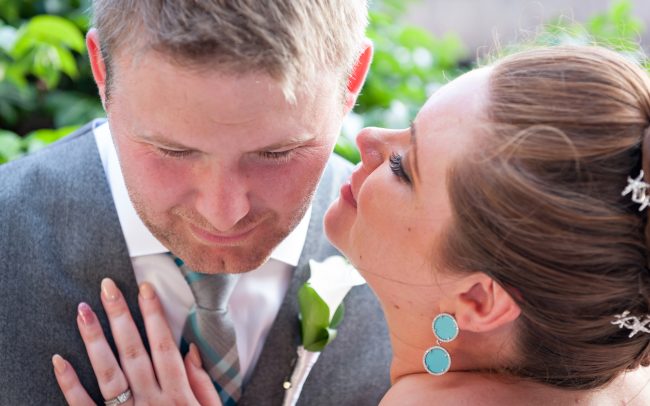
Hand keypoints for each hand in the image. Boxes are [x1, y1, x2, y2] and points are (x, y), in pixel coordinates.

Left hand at [52, 278, 220, 405]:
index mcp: (178, 395)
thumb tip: (189, 349)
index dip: (154, 315)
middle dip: (121, 316)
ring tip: (84, 311)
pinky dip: (70, 385)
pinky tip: (59, 360)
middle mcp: (152, 401)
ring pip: (108, 374)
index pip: (163, 345)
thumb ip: (202, 383)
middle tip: (108, 286)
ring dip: (94, 341)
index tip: (145, 287)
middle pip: (133, 352)